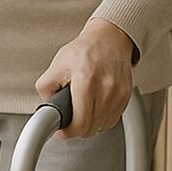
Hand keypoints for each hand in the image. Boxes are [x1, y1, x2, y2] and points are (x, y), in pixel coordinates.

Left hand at [34, 18, 135, 139]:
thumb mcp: (57, 65)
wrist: (109, 39)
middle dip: (77, 127)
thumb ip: (46, 88)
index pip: (80, 122)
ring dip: (90, 124)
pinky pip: (111, 121)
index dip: (68, 131)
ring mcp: (118, 94)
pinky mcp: (125, 98)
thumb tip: (47, 109)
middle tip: (70, 119)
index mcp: (86, 80)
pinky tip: (94, 107)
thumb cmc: (84, 50)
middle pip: (90, 128)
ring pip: (101, 127)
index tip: (62, 130)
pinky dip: (101, 119)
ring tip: (82, 109)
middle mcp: (105, 89)